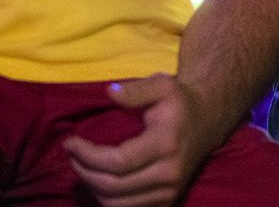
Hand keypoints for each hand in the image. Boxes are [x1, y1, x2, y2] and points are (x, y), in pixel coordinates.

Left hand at [66, 75, 219, 206]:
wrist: (207, 121)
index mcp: (166, 144)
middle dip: (84, 171)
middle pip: (113, 186)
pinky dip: (106, 199)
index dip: (88, 156)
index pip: (118, 162)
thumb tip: (109, 93)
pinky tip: (99, 181)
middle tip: (72, 154)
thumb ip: (135, 90)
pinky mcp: (167, 201)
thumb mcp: (162, 84)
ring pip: (116, 204)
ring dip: (92, 188)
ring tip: (82, 167)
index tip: (70, 142)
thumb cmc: (179, 102)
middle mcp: (169, 173)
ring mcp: (169, 191)